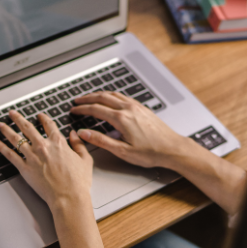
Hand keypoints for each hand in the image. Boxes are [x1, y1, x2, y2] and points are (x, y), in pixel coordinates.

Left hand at [0, 110, 93, 209]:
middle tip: (12, 113)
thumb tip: (74, 134)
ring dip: (7, 130)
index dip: (43, 118)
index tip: (39, 116)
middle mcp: (43, 147)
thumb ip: (79, 144)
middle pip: (27, 128)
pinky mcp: (24, 168)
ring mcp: (32, 157)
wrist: (68, 197)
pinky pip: (10, 155)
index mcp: (59, 143)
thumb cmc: (78, 182)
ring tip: (1, 125)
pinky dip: (1, 147)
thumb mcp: (85, 160)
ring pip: (16, 139)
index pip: (49, 125)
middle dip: (18, 118)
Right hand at [70, 91, 190, 168]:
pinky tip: (110, 99)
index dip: (82, 109)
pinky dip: (111, 95)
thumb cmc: (151, 152)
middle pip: (103, 97)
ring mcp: (136, 106)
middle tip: (77, 101)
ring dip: (99, 94)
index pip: (96, 109)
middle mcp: (128, 109)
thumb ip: (101, 141)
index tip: (74, 110)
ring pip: (113, 94)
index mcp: (121, 119)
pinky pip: (123, 97)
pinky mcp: (142, 108)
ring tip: (90, 97)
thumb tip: (84, 134)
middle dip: (87, 98)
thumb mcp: (122, 151)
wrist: (172, 148)